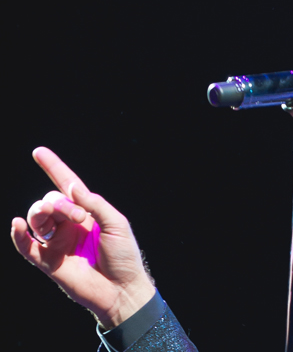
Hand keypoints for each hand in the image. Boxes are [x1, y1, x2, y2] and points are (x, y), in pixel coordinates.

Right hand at [11, 147, 155, 328]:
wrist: (122, 289)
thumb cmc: (124, 255)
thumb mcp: (116, 223)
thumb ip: (93, 203)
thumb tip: (70, 186)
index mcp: (87, 212)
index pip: (67, 185)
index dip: (54, 167)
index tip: (39, 151)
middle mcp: (69, 224)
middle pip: (49, 200)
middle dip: (59, 203)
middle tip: (79, 217)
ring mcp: (57, 241)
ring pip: (36, 217)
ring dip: (43, 213)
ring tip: (61, 224)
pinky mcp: (47, 261)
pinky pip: (26, 245)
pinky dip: (19, 234)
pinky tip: (19, 225)